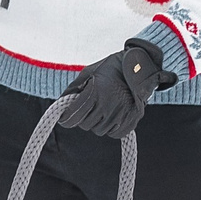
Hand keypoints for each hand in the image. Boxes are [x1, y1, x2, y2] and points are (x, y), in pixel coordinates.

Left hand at [56, 38, 175, 138]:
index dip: (66, 118)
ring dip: (97, 122)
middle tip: (89, 108)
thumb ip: (73, 89)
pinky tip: (112, 116)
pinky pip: (114, 134)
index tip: (65, 118)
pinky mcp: (132, 120)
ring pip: (99, 130)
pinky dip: (111, 128)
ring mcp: (121, 114)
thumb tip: (61, 103)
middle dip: (83, 118)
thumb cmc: (110, 68)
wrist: (139, 66)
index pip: (74, 115)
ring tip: (103, 108)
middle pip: (85, 125)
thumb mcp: (88, 73)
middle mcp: (108, 105)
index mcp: (95, 92)